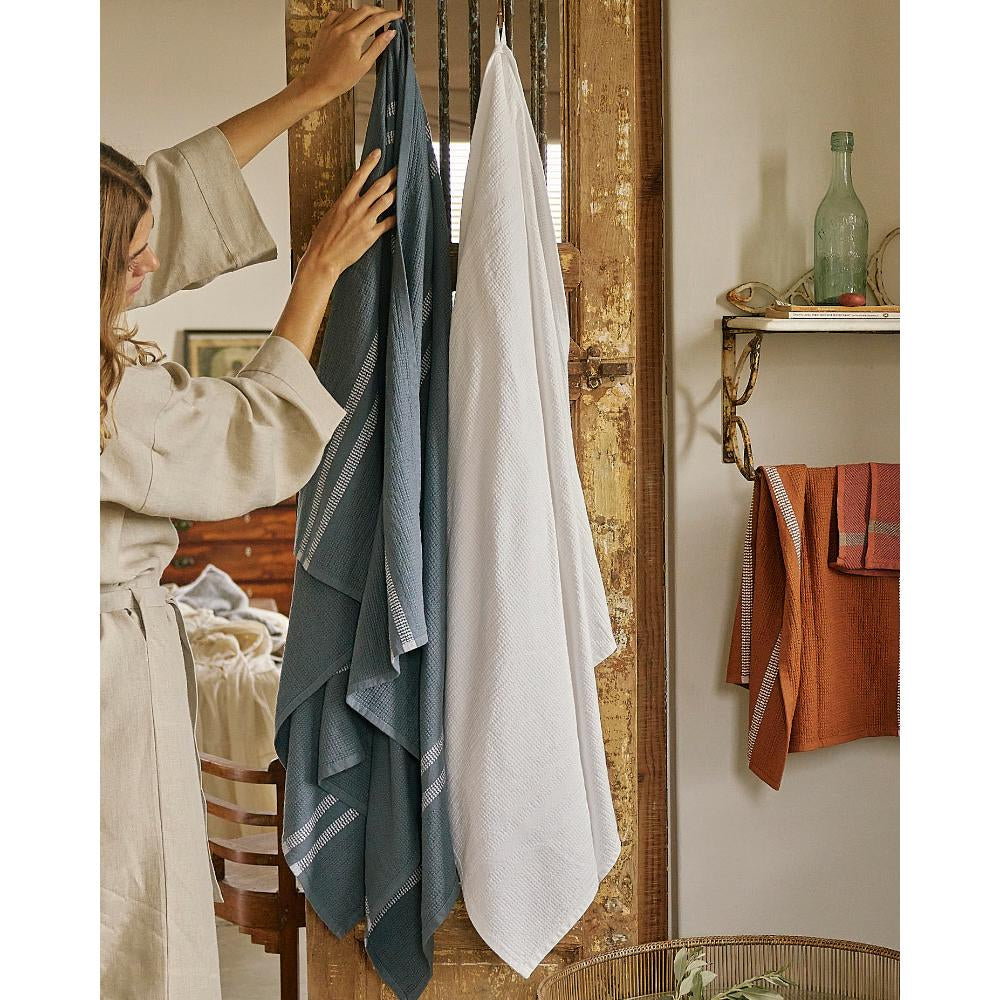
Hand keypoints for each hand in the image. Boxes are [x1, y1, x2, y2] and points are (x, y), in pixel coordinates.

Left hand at [299, 5, 401, 107]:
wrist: (319, 83)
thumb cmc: (340, 79)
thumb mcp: (364, 65)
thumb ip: (378, 46)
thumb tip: (390, 33)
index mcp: (353, 38)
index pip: (376, 20)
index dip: (389, 15)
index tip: (396, 15)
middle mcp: (342, 29)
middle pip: (364, 10)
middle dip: (378, 10)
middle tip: (386, 15)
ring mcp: (331, 28)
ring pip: (350, 10)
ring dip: (362, 12)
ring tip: (368, 20)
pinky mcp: (324, 29)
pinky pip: (336, 14)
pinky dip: (345, 14)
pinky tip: (349, 21)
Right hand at [299, 149, 396, 280]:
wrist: (324, 258)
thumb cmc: (323, 239)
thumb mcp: (330, 216)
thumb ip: (343, 206)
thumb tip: (350, 200)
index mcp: (343, 201)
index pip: (359, 176)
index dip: (370, 163)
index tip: (378, 153)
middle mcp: (356, 208)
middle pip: (378, 187)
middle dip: (391, 176)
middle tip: (400, 168)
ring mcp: (364, 221)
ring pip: (385, 202)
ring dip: (396, 193)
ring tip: (404, 187)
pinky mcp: (371, 235)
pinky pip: (388, 223)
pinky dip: (396, 217)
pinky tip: (402, 213)